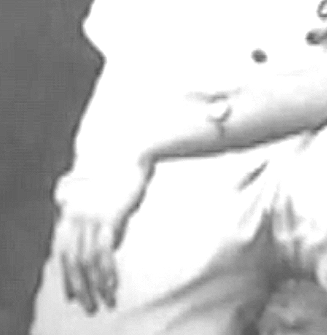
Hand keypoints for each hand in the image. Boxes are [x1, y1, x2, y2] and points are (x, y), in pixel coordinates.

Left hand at [53, 152, 152, 313]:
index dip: (67, 276)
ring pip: (87, 262)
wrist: (135, 150)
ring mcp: (89, 216)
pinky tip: (112, 283)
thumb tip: (110, 246)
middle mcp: (74, 216)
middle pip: (72, 262)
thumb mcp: (106, 197)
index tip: (74, 295)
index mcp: (70, 211)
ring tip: (104, 301)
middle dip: (80, 288)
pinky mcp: (108, 217)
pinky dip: (106, 271)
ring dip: (95, 285)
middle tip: (89, 306)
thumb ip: (101, 221)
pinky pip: (103, 252)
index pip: (62, 253)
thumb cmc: (124, 171)